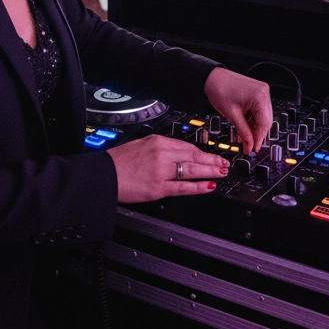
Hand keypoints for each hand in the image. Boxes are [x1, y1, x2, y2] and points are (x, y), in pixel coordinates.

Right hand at [107, 134, 228, 202]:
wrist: (104, 175)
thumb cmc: (119, 161)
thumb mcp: (141, 144)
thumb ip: (160, 148)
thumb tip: (176, 154)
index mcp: (158, 140)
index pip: (187, 145)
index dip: (202, 152)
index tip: (211, 155)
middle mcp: (162, 153)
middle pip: (194, 156)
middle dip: (212, 160)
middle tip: (225, 163)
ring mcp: (161, 171)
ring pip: (192, 170)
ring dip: (210, 172)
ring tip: (221, 173)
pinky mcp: (158, 188)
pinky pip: (183, 187)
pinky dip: (198, 187)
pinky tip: (209, 187)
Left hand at [204, 67, 272, 153]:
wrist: (211, 77)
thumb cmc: (220, 90)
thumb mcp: (232, 115)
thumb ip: (244, 132)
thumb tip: (250, 145)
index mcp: (260, 96)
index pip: (264, 123)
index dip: (258, 138)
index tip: (253, 149)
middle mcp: (264, 92)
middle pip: (266, 120)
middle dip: (257, 134)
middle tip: (250, 146)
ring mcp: (261, 91)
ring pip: (263, 115)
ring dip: (255, 127)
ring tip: (246, 138)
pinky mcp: (257, 91)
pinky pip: (259, 109)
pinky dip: (253, 118)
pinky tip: (246, 126)